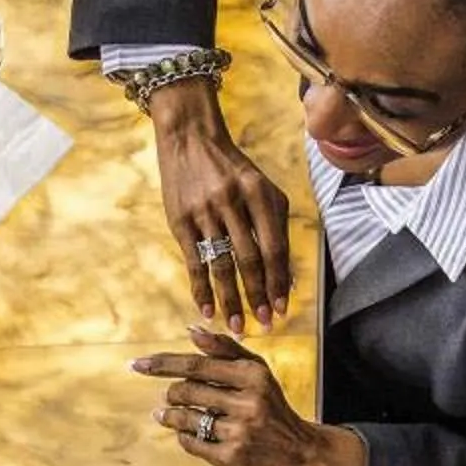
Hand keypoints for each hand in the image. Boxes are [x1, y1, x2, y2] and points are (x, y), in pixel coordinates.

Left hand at [131, 327, 366, 465]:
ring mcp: (239, 433)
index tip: (137, 364)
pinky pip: (190, 443)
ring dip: (169, 415)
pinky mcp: (231, 459)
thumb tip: (191, 329)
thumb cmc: (273, 408)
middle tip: (171, 396)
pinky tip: (188, 433)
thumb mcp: (259, 373)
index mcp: (254, 376)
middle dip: (172, 393)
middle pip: (186, 392)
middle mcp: (248, 402)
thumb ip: (225, 349)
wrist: (302, 456)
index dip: (163, 364)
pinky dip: (183, 435)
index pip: (197, 365)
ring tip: (166, 414)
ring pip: (184, 418)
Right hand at [147, 81, 292, 332]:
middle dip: (257, 296)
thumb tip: (284, 276)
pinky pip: (194, 262)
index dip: (278, 280)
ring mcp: (204, 212)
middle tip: (264, 324)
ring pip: (221, 265)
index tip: (282, 308)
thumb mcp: (262, 188)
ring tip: (237, 326)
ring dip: (230, 300)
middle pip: (248, 259)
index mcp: (259, 193)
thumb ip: (275, 226)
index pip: (273, 246)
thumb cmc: (232, 170)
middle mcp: (232, 202)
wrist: (190, 139)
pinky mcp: (180, 221)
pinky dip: (201, 289)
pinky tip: (207, 311)